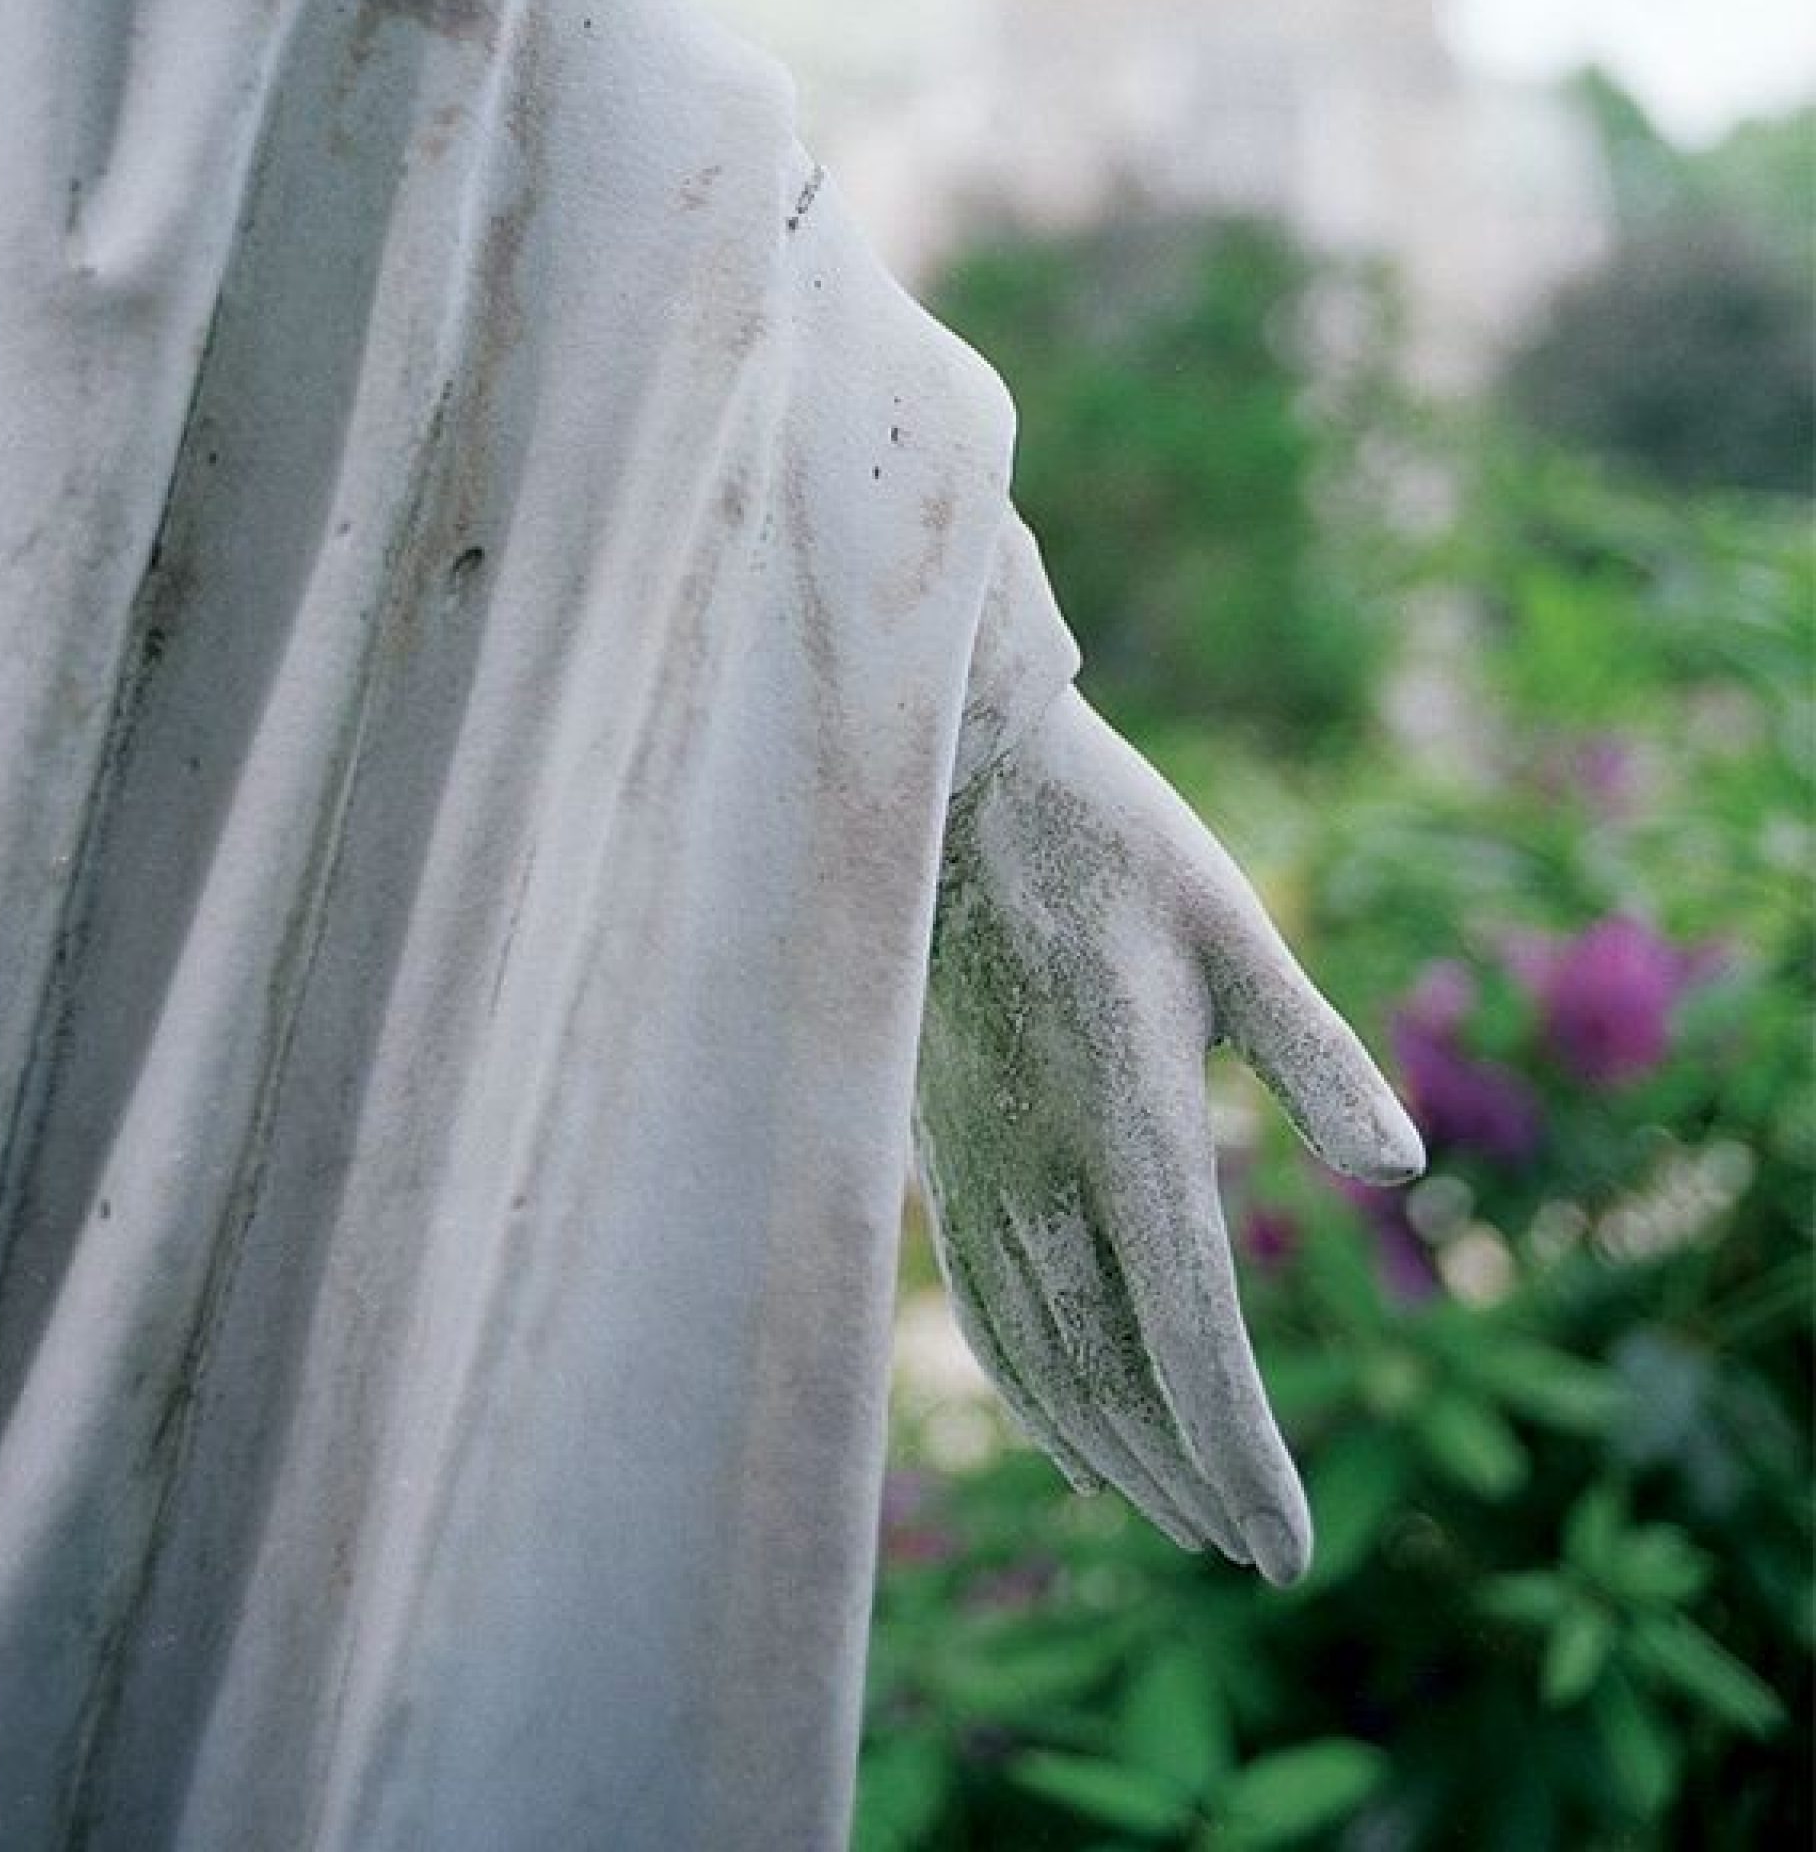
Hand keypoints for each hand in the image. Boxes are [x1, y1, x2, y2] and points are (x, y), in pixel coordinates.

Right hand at [916, 688, 1423, 1583]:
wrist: (942, 783)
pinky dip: (1027, 1394)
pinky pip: (980, 1310)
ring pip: (1040, 1361)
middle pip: (1115, 1379)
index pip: (1192, 1339)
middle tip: (1248, 1551)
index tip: (1287, 1552)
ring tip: (1173, 1515)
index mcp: (1132, 1117)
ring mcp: (974, 1167)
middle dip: (1189, 1480)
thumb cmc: (1107, 840)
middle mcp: (1043, 1169)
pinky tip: (1062, 1434)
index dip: (1241, 1460)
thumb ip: (1314, 1054)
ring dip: (1113, 1454)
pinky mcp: (935, 1150)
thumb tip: (1400, 1169)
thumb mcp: (1233, 927)